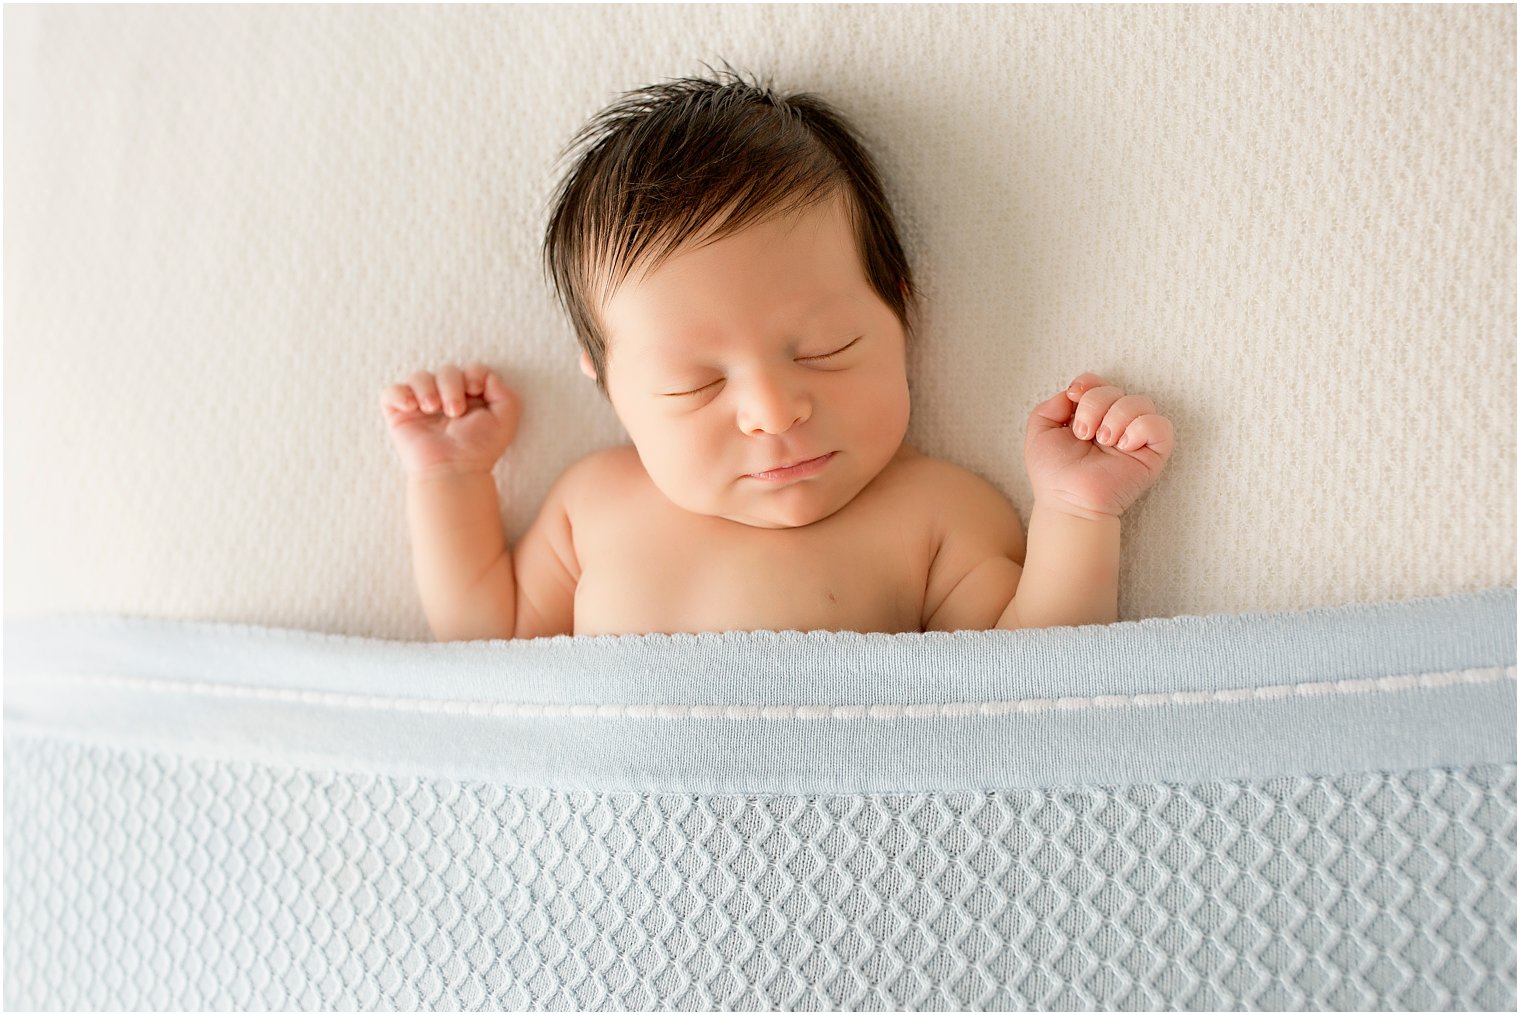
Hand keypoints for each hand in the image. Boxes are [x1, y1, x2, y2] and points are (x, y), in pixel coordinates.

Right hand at [380, 363, 520, 478]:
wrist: (455, 469)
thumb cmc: (480, 448)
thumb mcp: (505, 419)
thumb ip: (505, 393)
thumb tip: (487, 376)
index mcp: (470, 396)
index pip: (470, 369)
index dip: (472, 374)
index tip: (474, 390)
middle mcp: (445, 397)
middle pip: (446, 371)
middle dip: (451, 386)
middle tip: (454, 412)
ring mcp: (421, 404)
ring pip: (418, 376)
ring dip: (426, 388)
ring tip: (432, 408)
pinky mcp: (400, 414)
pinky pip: (390, 392)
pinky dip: (399, 394)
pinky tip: (411, 407)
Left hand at [1024, 372, 1174, 518]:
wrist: (1067, 501)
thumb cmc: (1053, 473)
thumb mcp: (1040, 432)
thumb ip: (1051, 406)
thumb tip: (1073, 392)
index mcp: (1091, 416)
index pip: (1099, 383)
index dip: (1088, 384)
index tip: (1073, 398)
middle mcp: (1115, 423)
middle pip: (1116, 389)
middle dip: (1095, 405)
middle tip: (1084, 434)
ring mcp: (1135, 438)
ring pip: (1141, 401)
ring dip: (1116, 417)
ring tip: (1103, 441)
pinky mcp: (1153, 454)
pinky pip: (1160, 425)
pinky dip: (1140, 429)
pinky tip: (1124, 446)